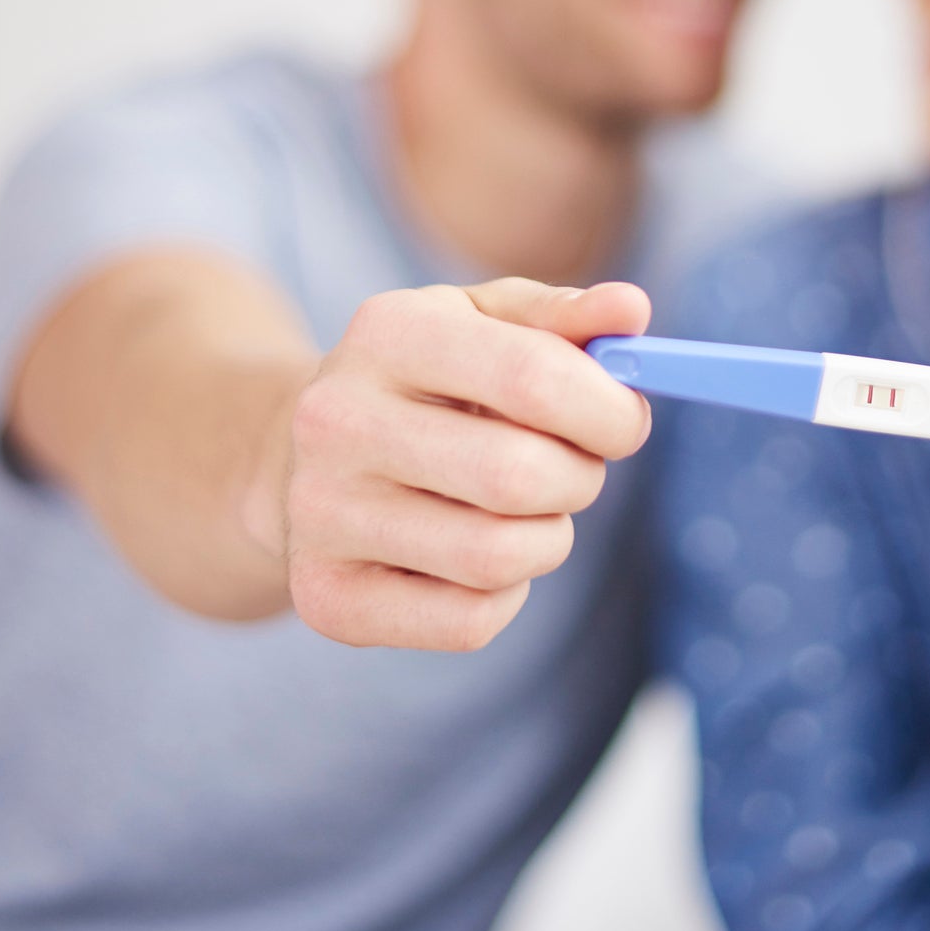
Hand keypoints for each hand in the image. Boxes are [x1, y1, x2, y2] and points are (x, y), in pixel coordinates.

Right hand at [252, 278, 651, 650]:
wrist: (297, 454)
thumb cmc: (426, 380)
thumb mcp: (486, 323)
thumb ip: (567, 316)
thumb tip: (632, 308)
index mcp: (388, 332)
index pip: (534, 377)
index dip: (609, 410)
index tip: (625, 422)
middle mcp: (338, 419)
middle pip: (519, 477)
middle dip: (580, 478)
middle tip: (574, 469)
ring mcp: (320, 512)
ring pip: (498, 558)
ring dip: (548, 540)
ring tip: (525, 511)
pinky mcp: (324, 596)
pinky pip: (468, 621)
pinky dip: (505, 596)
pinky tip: (476, 557)